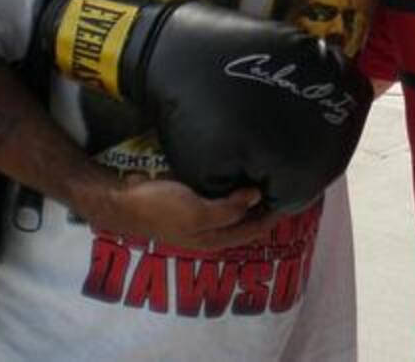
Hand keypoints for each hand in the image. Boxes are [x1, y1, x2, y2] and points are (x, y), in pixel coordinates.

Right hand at [80, 173, 281, 250]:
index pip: (254, 230)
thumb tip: (257, 197)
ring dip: (249, 199)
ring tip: (267, 178)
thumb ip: (228, 208)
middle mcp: (209, 232)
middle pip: (245, 222)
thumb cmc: (158, 207)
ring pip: (233, 211)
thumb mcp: (196, 211)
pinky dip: (232, 190)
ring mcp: (198, 218)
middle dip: (265, 208)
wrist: (120, 200)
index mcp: (214, 239)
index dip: (274, 216)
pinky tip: (238, 175)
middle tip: (285, 184)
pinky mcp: (188, 203)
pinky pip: (219, 198)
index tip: (294, 197)